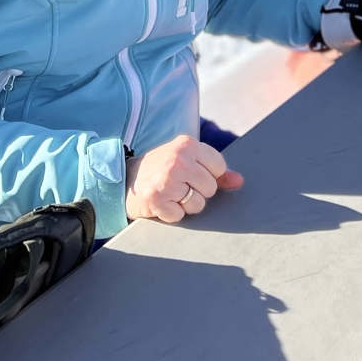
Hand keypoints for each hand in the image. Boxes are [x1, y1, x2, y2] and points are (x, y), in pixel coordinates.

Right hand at [124, 135, 244, 222]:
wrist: (122, 180)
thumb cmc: (160, 171)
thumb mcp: (187, 162)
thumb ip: (215, 171)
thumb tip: (239, 181)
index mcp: (187, 144)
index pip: (218, 167)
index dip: (207, 176)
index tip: (190, 175)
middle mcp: (178, 158)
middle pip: (210, 188)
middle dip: (196, 192)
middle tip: (177, 186)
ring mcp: (166, 178)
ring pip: (197, 205)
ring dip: (184, 206)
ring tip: (169, 195)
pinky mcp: (156, 198)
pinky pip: (179, 216)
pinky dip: (170, 214)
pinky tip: (160, 204)